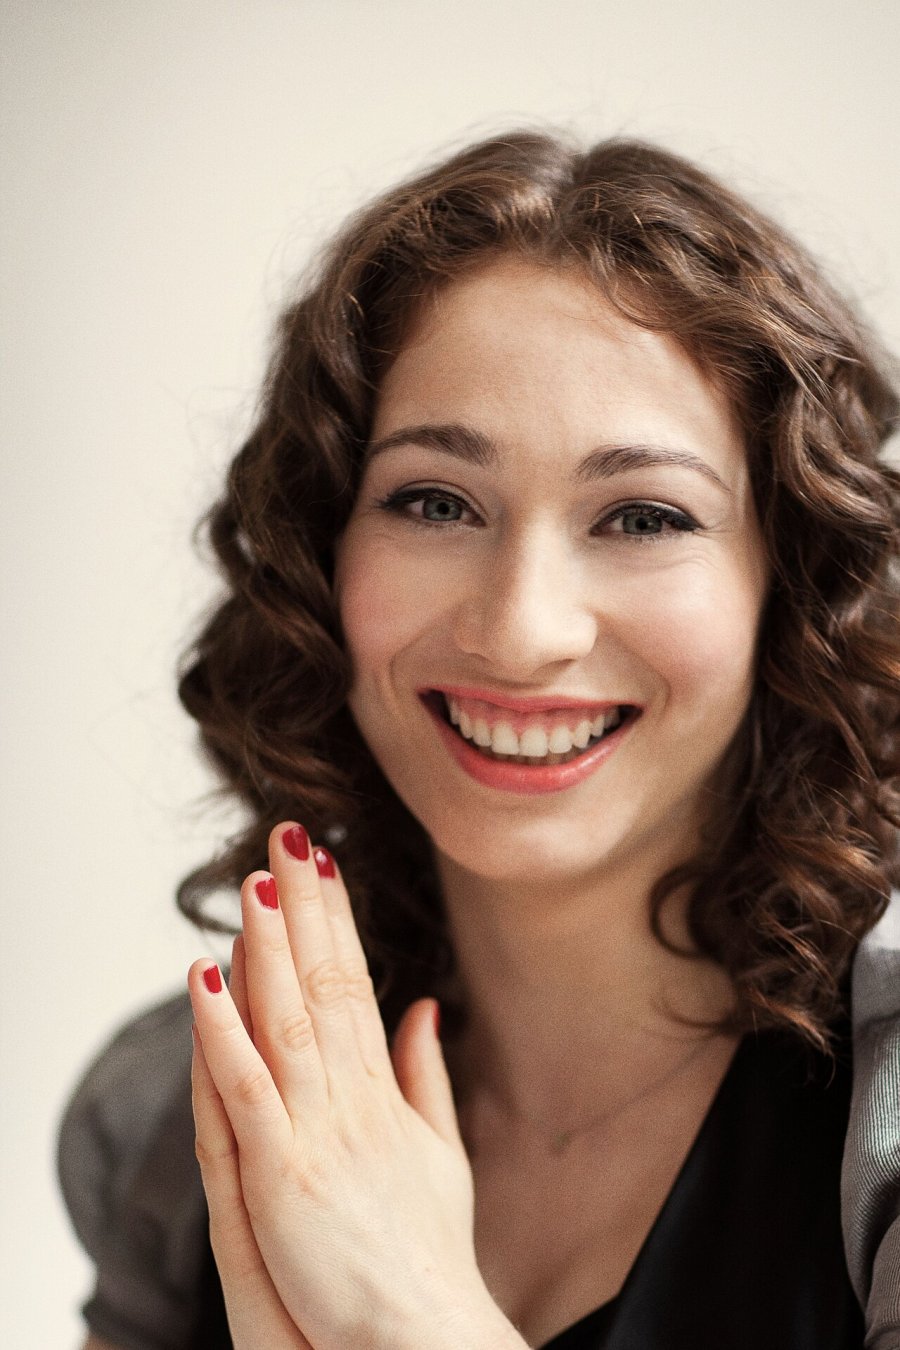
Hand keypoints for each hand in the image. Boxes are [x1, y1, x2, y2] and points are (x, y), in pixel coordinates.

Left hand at [189, 822, 512, 1349]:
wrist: (430, 1335)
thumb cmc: (427, 1254)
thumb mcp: (439, 1154)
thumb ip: (424, 1076)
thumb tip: (425, 1007)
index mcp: (381, 1091)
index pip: (355, 982)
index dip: (334, 919)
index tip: (320, 862)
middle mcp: (352, 1098)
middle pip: (325, 982)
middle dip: (303, 906)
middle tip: (288, 835)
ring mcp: (319, 1133)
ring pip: (288, 1020)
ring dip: (268, 946)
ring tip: (253, 880)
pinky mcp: (284, 1175)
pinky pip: (247, 1090)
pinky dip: (224, 1031)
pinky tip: (206, 975)